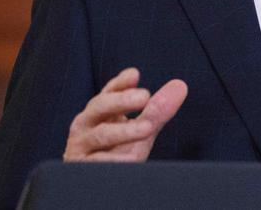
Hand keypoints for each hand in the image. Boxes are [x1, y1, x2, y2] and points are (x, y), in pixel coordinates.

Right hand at [63, 67, 186, 161]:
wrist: (98, 185)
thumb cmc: (118, 152)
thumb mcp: (139, 130)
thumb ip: (157, 110)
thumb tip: (179, 86)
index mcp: (100, 111)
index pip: (109, 91)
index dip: (120, 83)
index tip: (134, 75)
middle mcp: (86, 124)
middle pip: (99, 106)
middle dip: (121, 100)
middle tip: (145, 96)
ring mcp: (80, 146)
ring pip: (101, 135)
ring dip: (124, 131)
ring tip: (147, 128)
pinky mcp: (81, 168)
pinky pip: (98, 163)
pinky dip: (115, 160)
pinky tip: (131, 158)